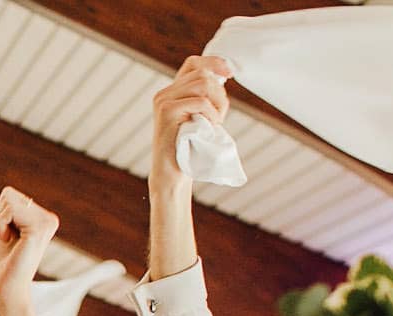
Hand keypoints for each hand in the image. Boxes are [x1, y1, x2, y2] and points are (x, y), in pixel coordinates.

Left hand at [0, 187, 58, 312]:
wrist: (7, 292)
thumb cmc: (3, 268)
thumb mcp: (7, 232)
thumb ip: (11, 213)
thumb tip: (9, 193)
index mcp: (44, 219)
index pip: (9, 194)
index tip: (7, 238)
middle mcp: (49, 219)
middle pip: (8, 194)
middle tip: (7, 241)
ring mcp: (46, 223)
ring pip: (7, 200)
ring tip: (9, 243)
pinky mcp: (38, 229)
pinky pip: (8, 210)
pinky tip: (8, 243)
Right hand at [150, 55, 232, 195]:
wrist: (172, 175)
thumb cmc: (189, 149)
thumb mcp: (200, 118)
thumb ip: (206, 98)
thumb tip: (224, 76)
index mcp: (171, 93)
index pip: (193, 63)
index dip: (213, 62)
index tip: (230, 73)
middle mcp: (164, 94)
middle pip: (203, 73)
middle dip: (219, 93)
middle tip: (220, 116)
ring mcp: (163, 101)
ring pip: (203, 84)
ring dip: (217, 103)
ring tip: (214, 123)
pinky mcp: (166, 111)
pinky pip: (200, 102)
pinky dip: (211, 114)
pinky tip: (210, 128)